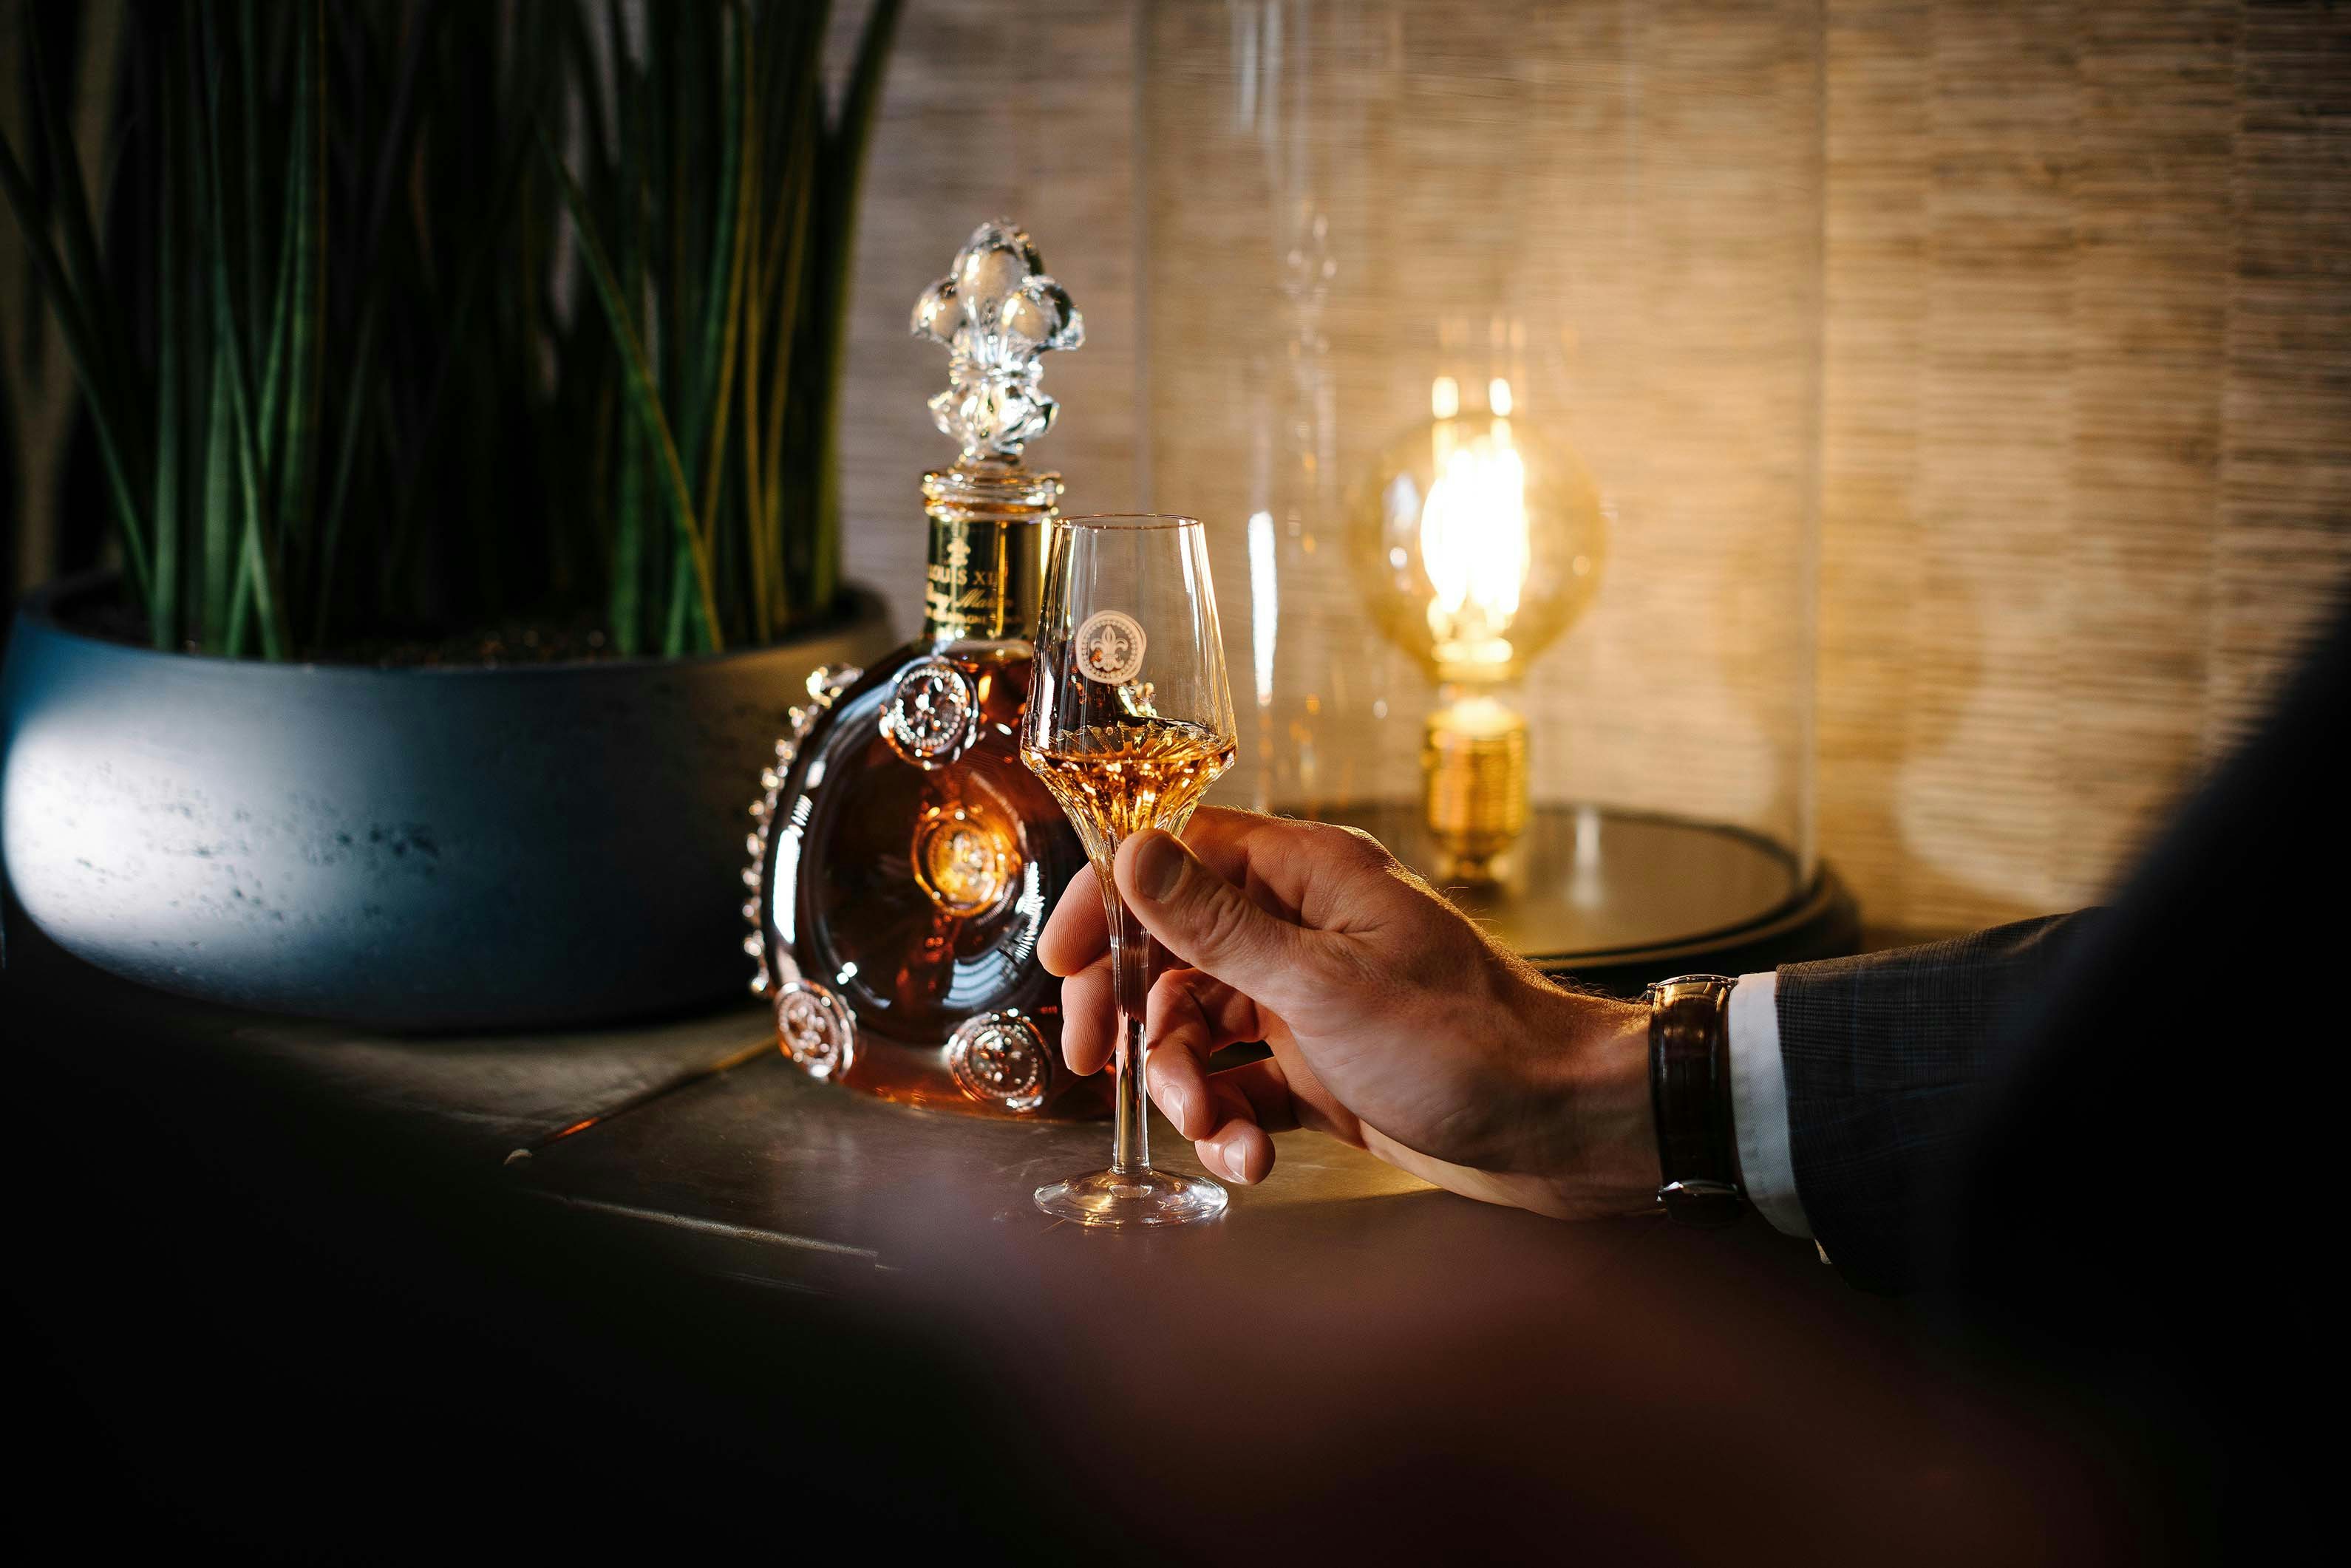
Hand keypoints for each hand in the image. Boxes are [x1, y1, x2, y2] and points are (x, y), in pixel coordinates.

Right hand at [1039, 807, 1658, 1218]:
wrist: (1565, 1129)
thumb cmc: (1466, 1044)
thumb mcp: (1321, 985)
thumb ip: (1217, 925)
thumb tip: (1134, 853)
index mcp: (1307, 878)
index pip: (1178, 858)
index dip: (1110, 903)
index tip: (1063, 962)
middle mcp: (1304, 931)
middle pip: (1174, 953)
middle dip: (1135, 1015)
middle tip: (1100, 1066)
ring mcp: (1313, 1003)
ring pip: (1202, 1030)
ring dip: (1188, 1085)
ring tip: (1214, 1130)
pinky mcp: (1324, 1071)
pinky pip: (1245, 1089)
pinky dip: (1233, 1126)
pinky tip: (1250, 1161)